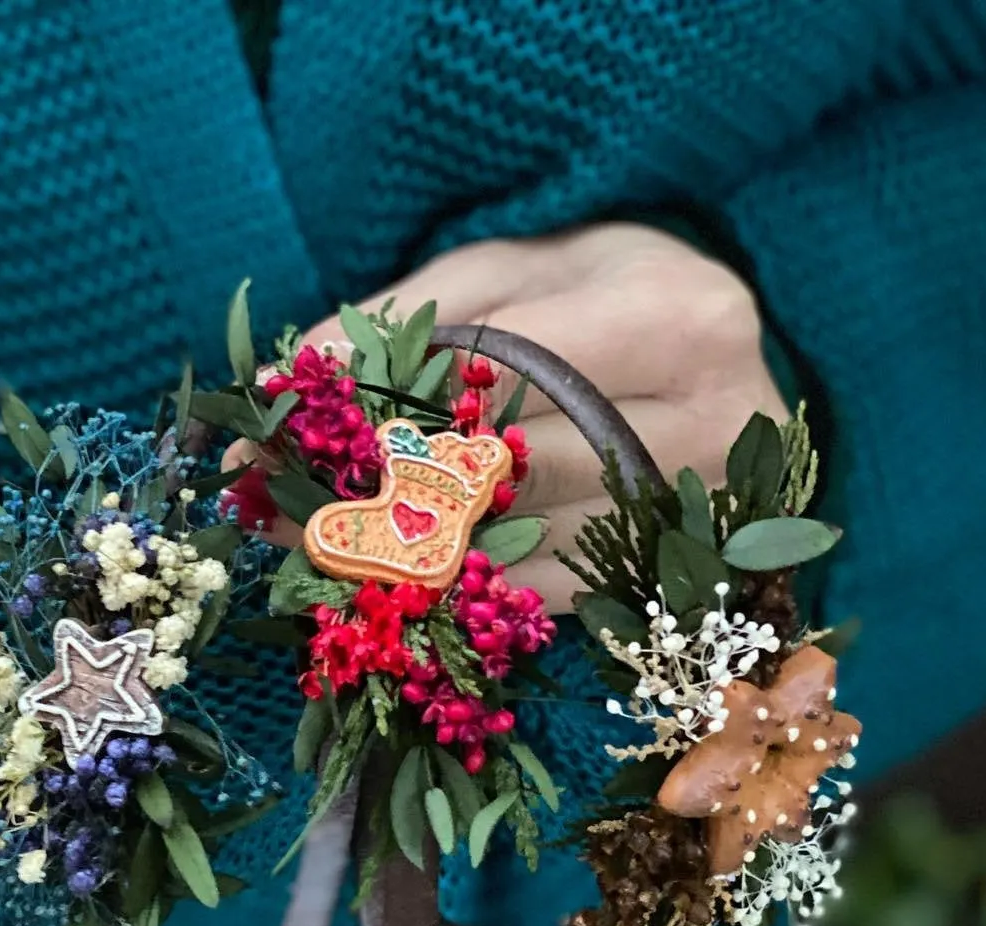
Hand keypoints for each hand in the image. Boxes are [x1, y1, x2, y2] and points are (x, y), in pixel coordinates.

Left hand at [293, 222, 786, 611]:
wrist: (720, 353)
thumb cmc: (605, 289)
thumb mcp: (514, 266)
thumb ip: (409, 315)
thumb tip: (294, 374)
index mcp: (677, 318)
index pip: (502, 373)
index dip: (382, 402)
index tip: (279, 428)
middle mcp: (706, 423)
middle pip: (506, 470)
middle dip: (370, 484)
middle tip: (265, 497)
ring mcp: (697, 516)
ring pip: (518, 546)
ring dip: (391, 551)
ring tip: (294, 537)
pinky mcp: (673, 579)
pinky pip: (540, 599)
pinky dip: (450, 591)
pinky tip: (370, 578)